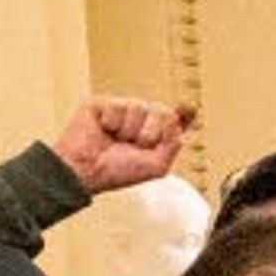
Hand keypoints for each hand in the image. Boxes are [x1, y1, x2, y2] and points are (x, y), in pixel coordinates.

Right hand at [53, 95, 195, 194]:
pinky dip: (112, 123)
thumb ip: (173, 144)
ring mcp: (122, 110)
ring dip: (129, 130)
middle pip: (162, 110)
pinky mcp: (103, 104)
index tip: (189, 108)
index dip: (184, 113)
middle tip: (135, 146)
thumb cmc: (116, 172)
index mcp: (154, 134)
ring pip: (140, 107)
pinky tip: (103, 130)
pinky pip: (119, 105)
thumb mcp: (156, 166)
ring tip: (116, 140)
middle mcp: (140, 120)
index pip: (174, 119)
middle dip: (151, 132)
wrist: (86, 170)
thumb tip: (178, 120)